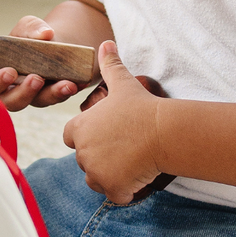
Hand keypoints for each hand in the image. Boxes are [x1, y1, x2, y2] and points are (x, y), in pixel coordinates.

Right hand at [0, 15, 93, 112]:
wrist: (56, 42)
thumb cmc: (33, 35)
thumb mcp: (29, 26)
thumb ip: (32, 27)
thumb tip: (45, 34)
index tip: (11, 72)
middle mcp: (14, 89)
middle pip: (12, 101)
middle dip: (25, 93)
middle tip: (37, 79)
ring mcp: (34, 96)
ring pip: (39, 102)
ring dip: (53, 95)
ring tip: (67, 84)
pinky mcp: (53, 97)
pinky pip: (60, 97)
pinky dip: (70, 89)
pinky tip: (80, 81)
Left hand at [61, 41, 164, 203]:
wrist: (164, 131)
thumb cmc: (142, 107)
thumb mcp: (122, 83)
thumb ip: (109, 65)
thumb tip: (105, 42)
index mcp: (78, 129)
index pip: (71, 137)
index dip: (87, 136)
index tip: (107, 132)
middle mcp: (82, 153)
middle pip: (84, 159)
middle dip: (100, 156)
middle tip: (124, 147)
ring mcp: (97, 172)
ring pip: (96, 178)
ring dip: (109, 174)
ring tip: (130, 160)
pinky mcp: (113, 188)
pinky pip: (115, 194)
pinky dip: (124, 190)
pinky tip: (137, 175)